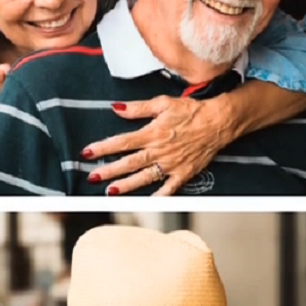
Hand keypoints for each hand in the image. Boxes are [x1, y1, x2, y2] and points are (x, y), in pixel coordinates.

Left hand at [84, 96, 228, 195]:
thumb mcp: (162, 103)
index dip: (102, 148)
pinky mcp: (184, 172)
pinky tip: (148, 202)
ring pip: (144, 177)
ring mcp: (171, 164)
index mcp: (152, 133)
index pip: (121, 142)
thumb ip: (137, 108)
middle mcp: (159, 151)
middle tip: (92, 177)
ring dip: (126, 185)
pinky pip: (170, 187)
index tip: (87, 153)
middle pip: (129, 163)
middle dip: (108, 171)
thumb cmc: (191, 111)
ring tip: (110, 192)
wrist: (219, 122)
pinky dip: (160, 196)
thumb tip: (116, 108)